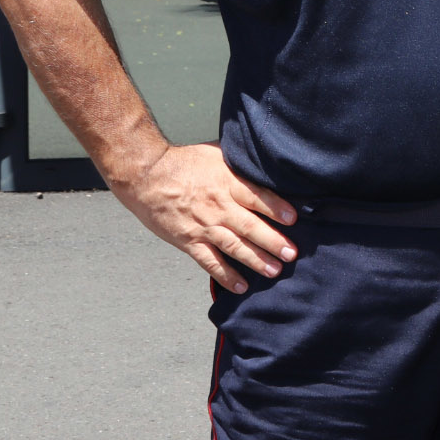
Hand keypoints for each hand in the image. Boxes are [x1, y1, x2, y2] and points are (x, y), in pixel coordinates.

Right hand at [112, 142, 296, 294]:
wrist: (145, 175)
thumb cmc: (183, 161)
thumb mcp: (217, 154)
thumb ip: (240, 163)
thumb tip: (265, 160)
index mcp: (227, 183)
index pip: (257, 197)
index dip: (277, 208)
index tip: (294, 219)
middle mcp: (218, 206)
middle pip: (250, 226)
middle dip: (273, 241)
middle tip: (291, 253)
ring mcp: (203, 226)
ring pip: (234, 247)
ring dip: (256, 260)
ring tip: (275, 271)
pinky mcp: (189, 241)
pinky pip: (209, 262)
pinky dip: (225, 275)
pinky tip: (240, 286)